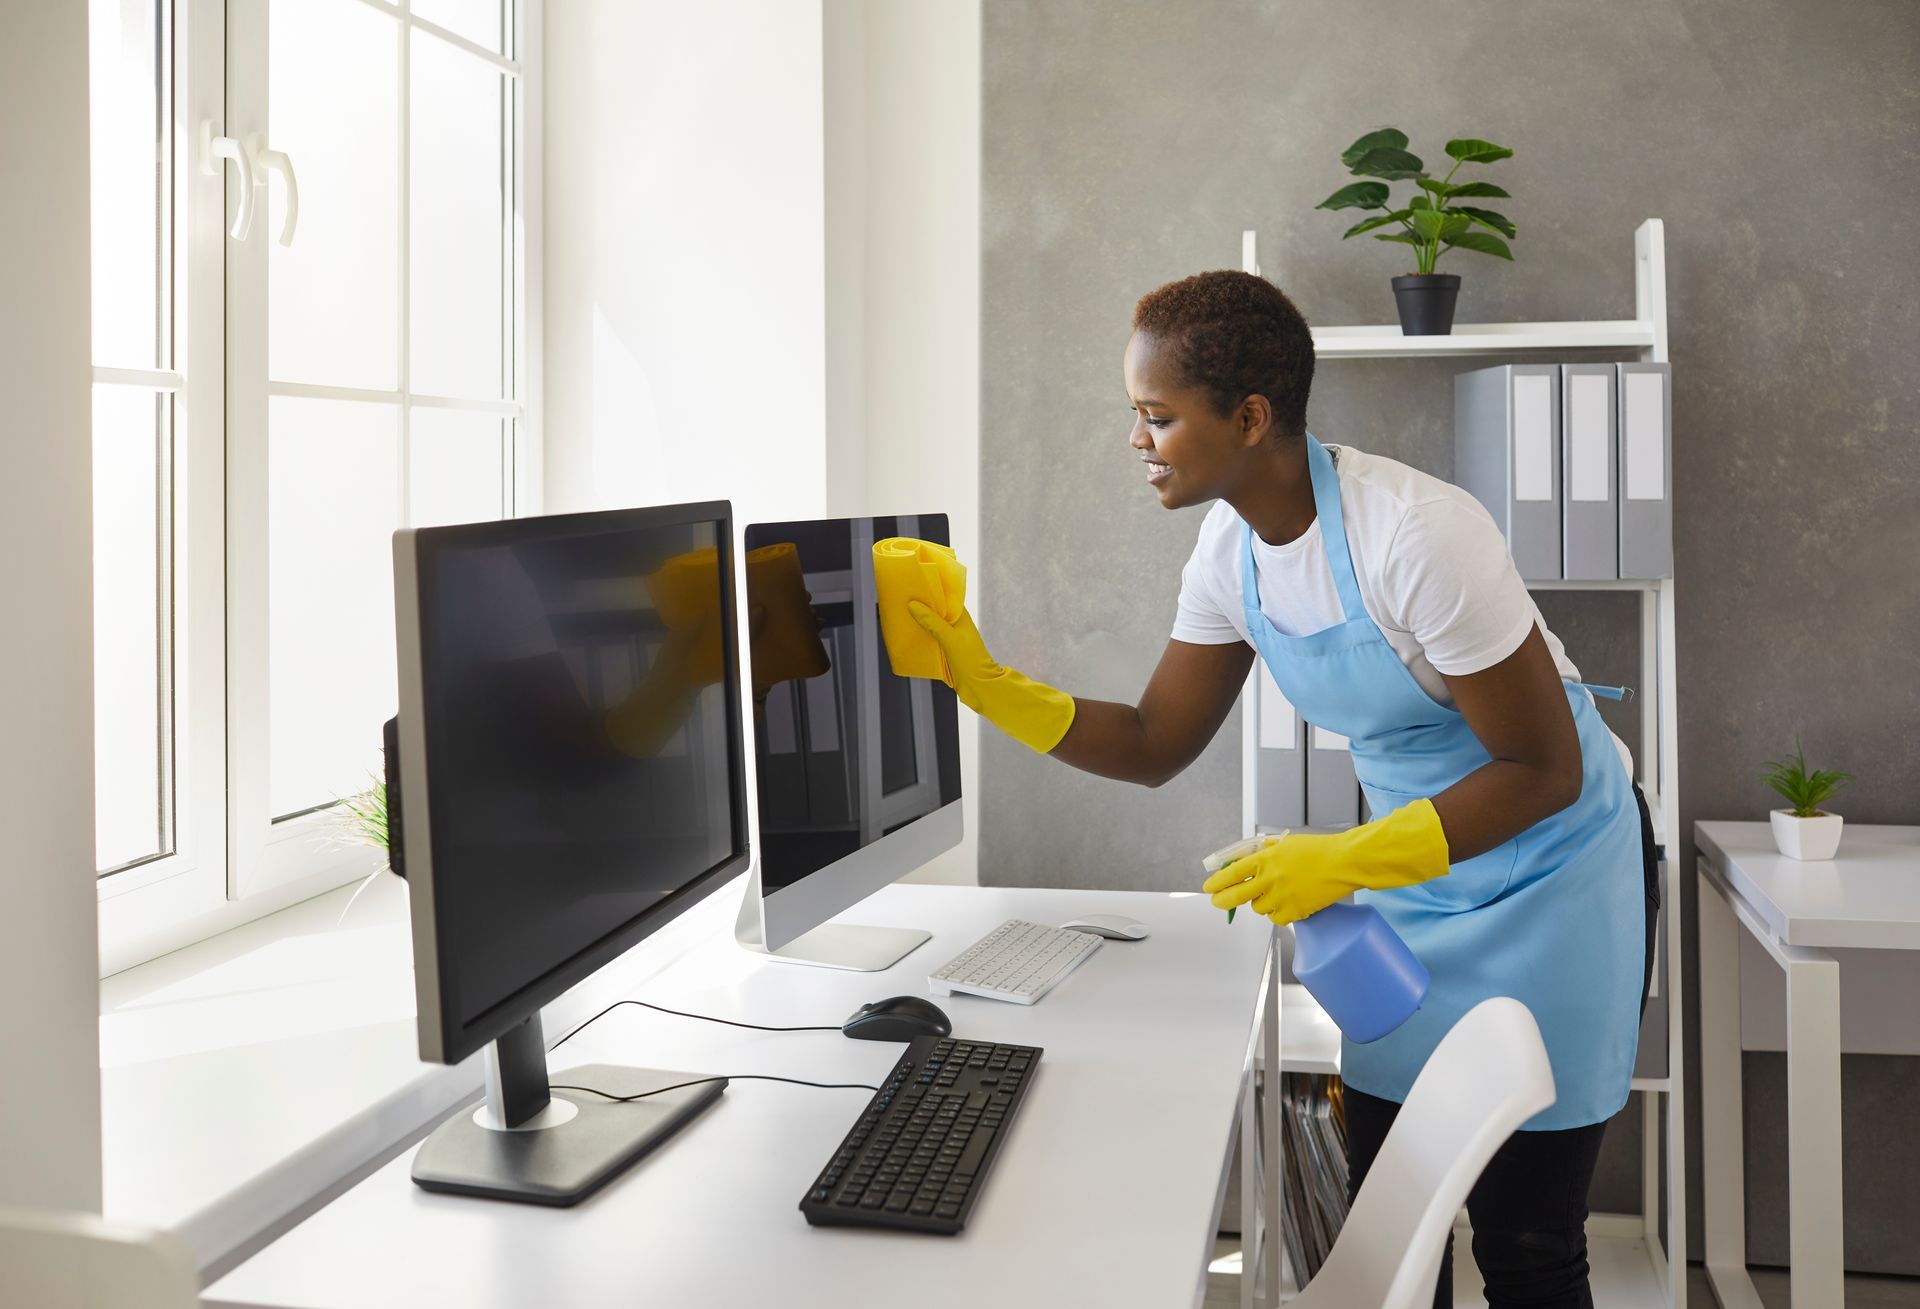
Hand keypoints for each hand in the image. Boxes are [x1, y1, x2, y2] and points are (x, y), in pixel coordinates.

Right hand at [906, 600, 1074, 753]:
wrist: (979, 687)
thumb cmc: (970, 661)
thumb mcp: (949, 638)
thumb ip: (932, 621)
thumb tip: (913, 605)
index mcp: (961, 616)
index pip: (944, 596)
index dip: (929, 589)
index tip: (913, 584)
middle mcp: (955, 624)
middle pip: (935, 609)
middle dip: (920, 605)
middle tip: (900, 598)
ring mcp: (950, 637)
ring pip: (931, 623)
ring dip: (918, 620)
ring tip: (899, 613)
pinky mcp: (945, 649)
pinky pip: (929, 637)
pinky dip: (920, 635)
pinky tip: (907, 634)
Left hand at [1201, 798, 1450, 924]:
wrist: (1344, 862)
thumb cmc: (1318, 849)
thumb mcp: (1285, 844)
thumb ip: (1263, 854)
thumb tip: (1244, 863)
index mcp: (1265, 858)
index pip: (1231, 873)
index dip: (1217, 882)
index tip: (1209, 887)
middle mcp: (1269, 878)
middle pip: (1235, 896)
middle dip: (1223, 901)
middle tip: (1218, 902)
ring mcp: (1281, 896)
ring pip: (1257, 908)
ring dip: (1260, 903)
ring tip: (1273, 893)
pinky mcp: (1295, 911)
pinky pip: (1276, 918)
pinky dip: (1278, 913)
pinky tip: (1287, 902)